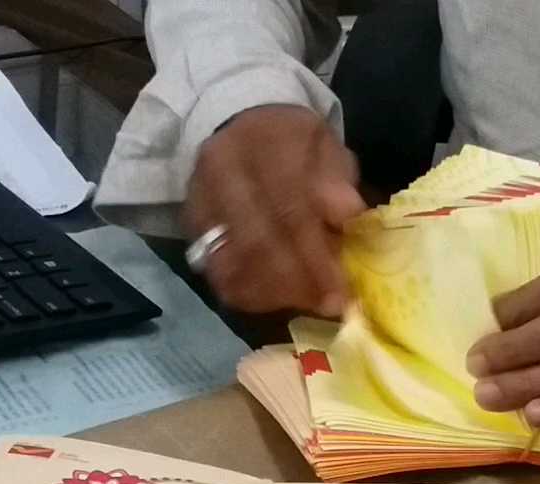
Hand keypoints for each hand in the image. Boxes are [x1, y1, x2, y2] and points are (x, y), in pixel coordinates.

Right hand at [183, 105, 366, 315]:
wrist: (241, 122)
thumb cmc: (295, 142)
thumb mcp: (327, 147)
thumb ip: (338, 180)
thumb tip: (349, 215)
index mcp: (266, 142)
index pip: (290, 209)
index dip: (316, 258)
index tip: (342, 292)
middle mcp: (223, 168)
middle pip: (257, 242)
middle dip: (297, 283)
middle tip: (328, 305)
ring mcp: (200, 198)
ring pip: (231, 262)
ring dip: (273, 293)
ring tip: (306, 303)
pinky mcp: (190, 223)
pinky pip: (216, 270)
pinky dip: (247, 292)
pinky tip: (276, 298)